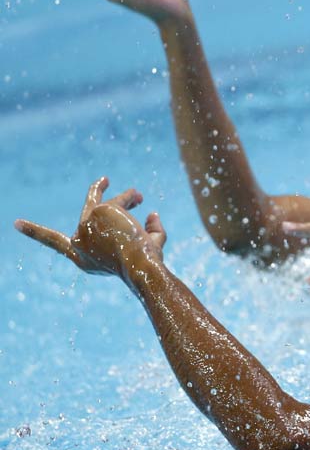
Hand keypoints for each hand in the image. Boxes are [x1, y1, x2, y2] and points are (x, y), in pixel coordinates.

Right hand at [15, 177, 165, 278]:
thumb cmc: (146, 264)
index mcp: (84, 258)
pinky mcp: (98, 212)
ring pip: (108, 205)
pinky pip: (120, 200)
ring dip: (126, 199)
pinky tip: (140, 200)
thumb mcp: (148, 249)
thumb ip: (150, 232)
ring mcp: (86, 225)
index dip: (36, 233)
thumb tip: (152, 214)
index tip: (16, 223)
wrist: (140, 268)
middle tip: (105, 181)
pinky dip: (130, 198)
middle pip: (88, 213)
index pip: (56, 244)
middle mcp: (79, 242)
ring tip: (139, 197)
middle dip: (98, 195)